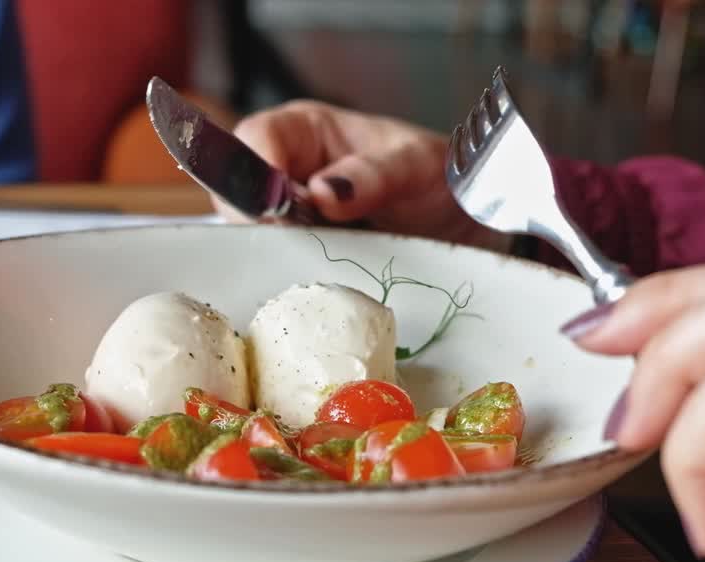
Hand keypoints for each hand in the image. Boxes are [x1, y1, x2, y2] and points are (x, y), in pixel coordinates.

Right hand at [218, 100, 507, 251]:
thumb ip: (374, 174)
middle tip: (300, 246)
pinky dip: (290, 278)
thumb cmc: (442, 180)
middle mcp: (289, 172)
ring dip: (277, 256)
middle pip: (239, 194)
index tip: (281, 210)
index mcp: (306, 131)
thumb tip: (322, 192)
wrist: (466, 227)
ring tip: (316, 266)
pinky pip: (276, 268)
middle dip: (262, 223)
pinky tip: (315, 286)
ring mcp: (291, 220)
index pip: (256, 140)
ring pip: (252, 237)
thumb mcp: (417, 166)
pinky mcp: (300, 258)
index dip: (257, 173)